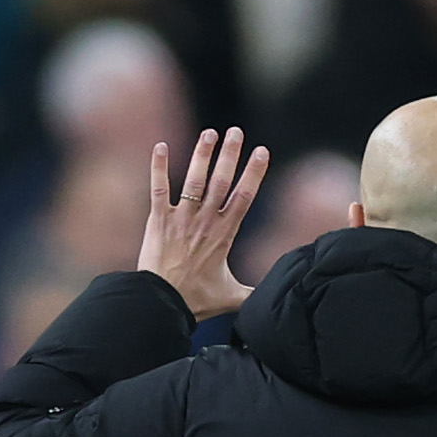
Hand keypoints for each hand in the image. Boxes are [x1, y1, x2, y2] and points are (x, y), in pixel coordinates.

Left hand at [137, 125, 270, 318]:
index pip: (244, 196)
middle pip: (221, 181)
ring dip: (201, 154)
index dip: (254, 172)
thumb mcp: (232, 297)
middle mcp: (205, 221)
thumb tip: (278, 295)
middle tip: (236, 132)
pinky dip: (158, 167)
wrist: (163, 304)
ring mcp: (181, 218)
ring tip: (210, 133)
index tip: (262, 151)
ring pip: (194, 180)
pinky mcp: (158, 220)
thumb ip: (255, 291)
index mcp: (224, 234)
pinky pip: (158, 188)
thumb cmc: (197, 301)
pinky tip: (160, 146)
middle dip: (230, 154)